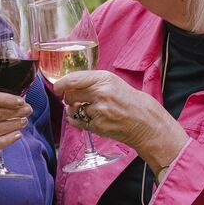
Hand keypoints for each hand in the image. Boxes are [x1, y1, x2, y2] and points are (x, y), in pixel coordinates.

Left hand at [53, 70, 187, 173]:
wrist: (145, 121)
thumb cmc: (129, 100)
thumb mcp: (112, 83)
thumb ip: (92, 82)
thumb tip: (68, 85)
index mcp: (104, 79)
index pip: (73, 79)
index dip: (61, 84)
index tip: (57, 87)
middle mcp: (101, 93)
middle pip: (70, 95)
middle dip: (69, 98)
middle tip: (76, 100)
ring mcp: (99, 111)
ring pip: (73, 110)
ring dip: (75, 111)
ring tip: (88, 111)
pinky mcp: (98, 126)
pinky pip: (78, 123)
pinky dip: (80, 122)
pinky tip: (91, 120)